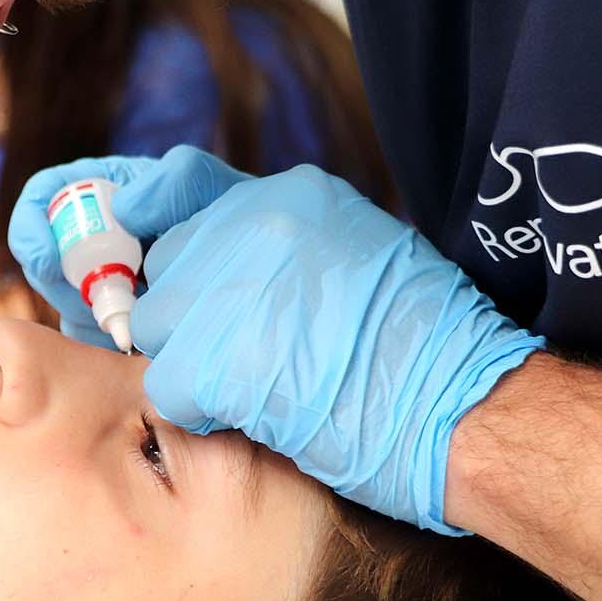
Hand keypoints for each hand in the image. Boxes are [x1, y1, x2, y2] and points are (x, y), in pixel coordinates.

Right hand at [8, 148, 255, 346]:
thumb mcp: (210, 186)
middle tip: (102, 302)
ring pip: (62, 302)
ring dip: (87, 317)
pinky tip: (138, 343)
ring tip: (135, 321)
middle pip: (43, 260)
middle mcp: (89, 233)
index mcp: (100, 189)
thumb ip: (177, 180)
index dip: (32, 230)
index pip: (42, 200)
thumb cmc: (230, 218)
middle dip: (62, 285)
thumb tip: (123, 210)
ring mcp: (96, 278)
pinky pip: (86, 336)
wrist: (255, 267)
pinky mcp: (108, 318)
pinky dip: (103, 342)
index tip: (48, 261)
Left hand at [136, 149, 544, 532]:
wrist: (459, 404)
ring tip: (254, 383)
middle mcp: (248, 227)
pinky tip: (246, 416)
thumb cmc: (428, 342)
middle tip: (243, 348)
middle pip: (168, 266)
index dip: (158, 216)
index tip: (142, 234)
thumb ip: (285, 240)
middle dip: (190, 309)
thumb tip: (221, 258)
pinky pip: (165, 383)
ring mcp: (225, 290)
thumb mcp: (362, 247)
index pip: (182, 184)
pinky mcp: (210, 359)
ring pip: (156, 326)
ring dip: (191, 360)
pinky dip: (196, 409)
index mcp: (290, 195)